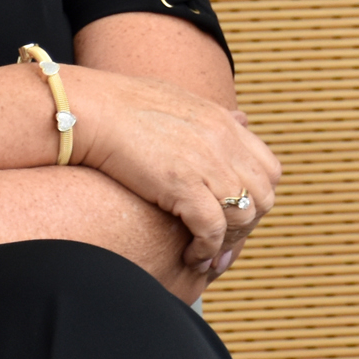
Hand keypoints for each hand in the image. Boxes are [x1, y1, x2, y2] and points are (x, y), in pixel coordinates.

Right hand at [69, 70, 282, 267]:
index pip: (269, 170)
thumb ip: (214, 116)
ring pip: (244, 215)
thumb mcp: (180, 101)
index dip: (256, 199)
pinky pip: (213, 228)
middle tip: (222, 244)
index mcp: (225, 123)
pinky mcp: (182, 184)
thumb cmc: (122, 107)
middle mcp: (224, 142)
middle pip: (264, 196)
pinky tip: (191, 256)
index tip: (234, 218)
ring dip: (227, 242)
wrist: (89, 109)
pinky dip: (206, 248)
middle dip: (246, 226)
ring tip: (206, 254)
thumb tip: (242, 119)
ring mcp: (206, 162)